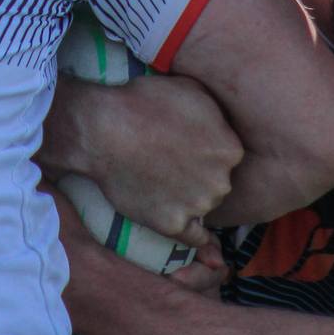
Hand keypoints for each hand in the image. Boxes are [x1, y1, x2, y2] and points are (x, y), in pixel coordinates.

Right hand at [43, 74, 243, 245]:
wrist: (103, 129)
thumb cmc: (144, 103)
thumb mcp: (193, 90)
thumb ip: (218, 114)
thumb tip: (225, 126)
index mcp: (230, 149)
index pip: (228, 157)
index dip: (208, 152)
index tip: (190, 148)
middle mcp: (220, 181)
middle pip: (218, 183)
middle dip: (201, 175)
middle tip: (173, 164)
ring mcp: (197, 206)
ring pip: (204, 207)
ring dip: (192, 200)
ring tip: (164, 183)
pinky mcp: (172, 225)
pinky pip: (195, 239)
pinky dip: (200, 242)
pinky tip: (205, 244)